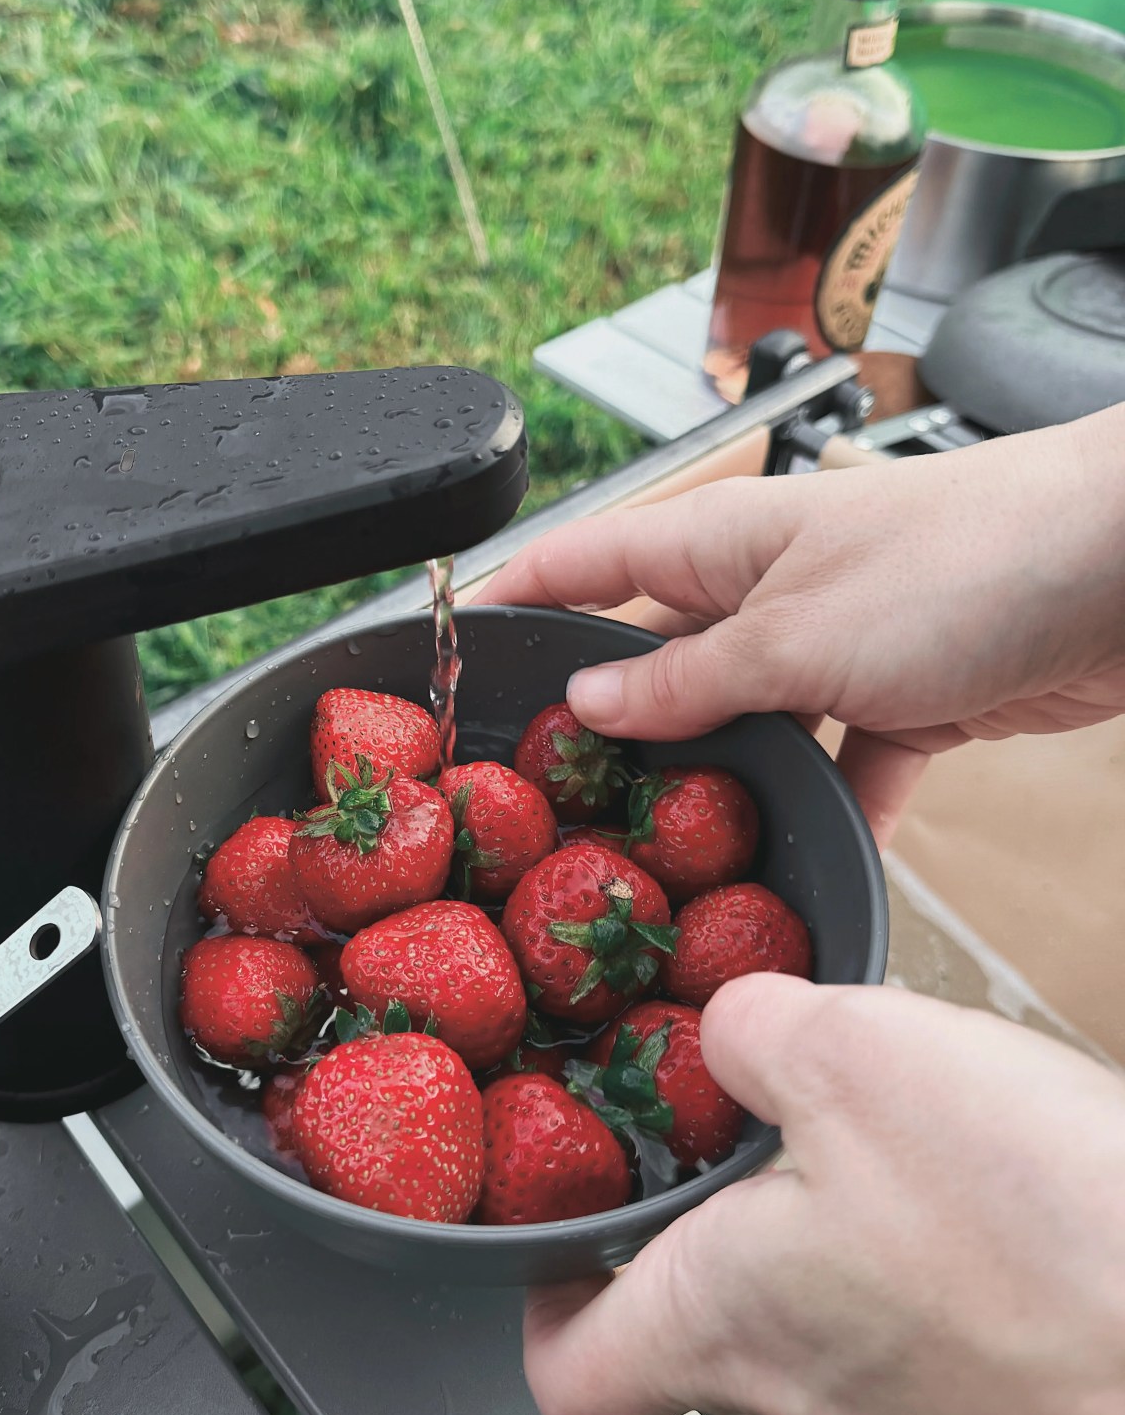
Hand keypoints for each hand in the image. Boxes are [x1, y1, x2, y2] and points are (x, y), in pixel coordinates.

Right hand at [482, 407, 1124, 841]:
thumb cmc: (964, 559)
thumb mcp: (797, 633)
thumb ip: (691, 678)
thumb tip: (591, 706)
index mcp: (725, 542)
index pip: (588, 560)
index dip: (515, 596)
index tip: (449, 643)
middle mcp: (771, 590)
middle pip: (659, 656)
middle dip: (607, 723)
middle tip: (546, 799)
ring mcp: (839, 646)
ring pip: (746, 727)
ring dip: (718, 786)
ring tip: (662, 859)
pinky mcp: (907, 699)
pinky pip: (844, 768)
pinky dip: (831, 816)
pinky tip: (808, 872)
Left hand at [524, 976, 1124, 1414]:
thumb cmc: (1050, 1260)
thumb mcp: (858, 1058)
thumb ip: (753, 1032)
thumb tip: (724, 1028)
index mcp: (722, 1325)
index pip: (571, 1373)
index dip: (550, 1300)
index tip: (572, 1229)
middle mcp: (809, 1409)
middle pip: (716, 1321)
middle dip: (739, 1212)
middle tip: (783, 1119)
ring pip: (846, 1323)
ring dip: (867, 1228)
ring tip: (930, 1144)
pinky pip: (956, 1343)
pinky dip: (968, 1268)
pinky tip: (1024, 1201)